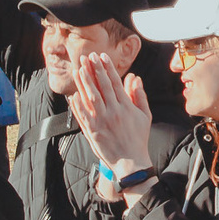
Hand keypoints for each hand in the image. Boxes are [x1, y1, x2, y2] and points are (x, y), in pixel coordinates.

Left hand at [69, 51, 153, 176]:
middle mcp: (113, 112)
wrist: (131, 162)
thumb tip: (135, 78)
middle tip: (88, 56)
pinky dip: (78, 104)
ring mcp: (102, 121)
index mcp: (126, 107)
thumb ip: (139, 96)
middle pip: (101, 86)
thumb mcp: (145, 116)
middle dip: (94, 69)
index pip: (115, 82)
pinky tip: (73, 94)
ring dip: (84, 82)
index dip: (107, 68)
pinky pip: (83, 115)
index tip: (102, 57)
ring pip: (91, 97)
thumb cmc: (138, 138)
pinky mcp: (93, 131)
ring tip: (79, 69)